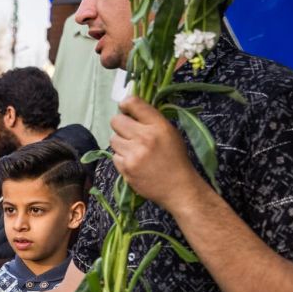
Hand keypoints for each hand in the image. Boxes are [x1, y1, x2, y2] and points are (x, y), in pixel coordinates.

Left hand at [109, 96, 207, 212]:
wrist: (179, 188)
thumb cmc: (175, 158)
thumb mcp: (170, 132)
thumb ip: (151, 120)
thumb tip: (129, 109)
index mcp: (158, 126)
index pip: (133, 103)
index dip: (126, 104)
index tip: (125, 108)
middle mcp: (145, 137)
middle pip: (116, 121)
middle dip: (121, 125)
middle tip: (129, 132)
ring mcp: (134, 154)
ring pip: (113, 139)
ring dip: (121, 143)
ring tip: (134, 150)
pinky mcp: (126, 168)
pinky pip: (114, 156)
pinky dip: (122, 158)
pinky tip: (134, 162)